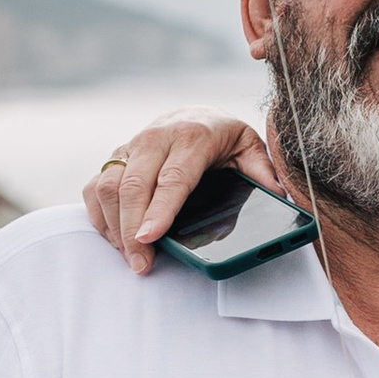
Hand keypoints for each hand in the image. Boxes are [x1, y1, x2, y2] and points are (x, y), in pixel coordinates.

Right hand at [83, 114, 284, 275]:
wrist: (195, 114)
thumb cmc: (223, 137)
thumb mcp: (250, 148)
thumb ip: (263, 173)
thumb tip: (282, 199)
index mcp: (193, 136)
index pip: (173, 177)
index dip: (159, 209)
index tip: (150, 236)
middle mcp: (157, 138)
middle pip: (134, 186)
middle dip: (132, 229)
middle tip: (140, 263)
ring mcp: (132, 146)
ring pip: (109, 186)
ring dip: (114, 226)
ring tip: (131, 256)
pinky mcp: (116, 156)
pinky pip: (96, 186)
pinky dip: (100, 215)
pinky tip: (115, 238)